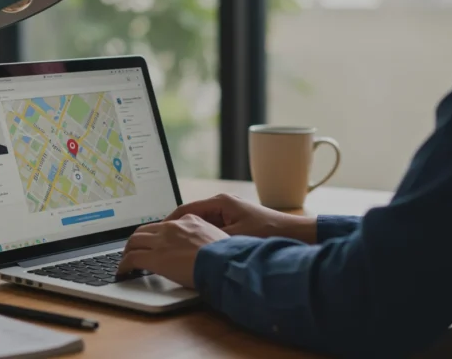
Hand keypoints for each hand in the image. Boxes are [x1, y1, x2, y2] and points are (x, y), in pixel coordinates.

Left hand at [117, 214, 228, 287]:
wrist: (225, 263)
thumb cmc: (227, 256)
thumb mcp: (218, 238)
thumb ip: (205, 239)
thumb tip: (205, 249)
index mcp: (189, 219)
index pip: (164, 224)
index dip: (155, 235)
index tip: (153, 242)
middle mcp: (172, 227)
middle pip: (144, 230)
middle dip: (136, 241)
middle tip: (132, 250)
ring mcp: (162, 241)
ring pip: (134, 242)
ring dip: (127, 252)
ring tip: (125, 262)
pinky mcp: (156, 258)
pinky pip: (132, 259)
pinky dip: (124, 265)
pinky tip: (123, 272)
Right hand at [165, 194, 317, 242]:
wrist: (295, 233)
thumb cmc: (268, 232)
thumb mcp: (235, 239)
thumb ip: (211, 239)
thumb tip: (190, 245)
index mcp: (219, 202)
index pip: (184, 209)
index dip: (169, 223)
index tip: (157, 234)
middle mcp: (222, 203)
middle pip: (190, 215)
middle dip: (176, 228)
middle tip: (162, 242)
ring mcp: (229, 211)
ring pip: (200, 221)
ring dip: (189, 233)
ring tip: (175, 247)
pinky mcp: (236, 220)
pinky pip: (211, 226)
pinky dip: (202, 236)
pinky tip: (198, 248)